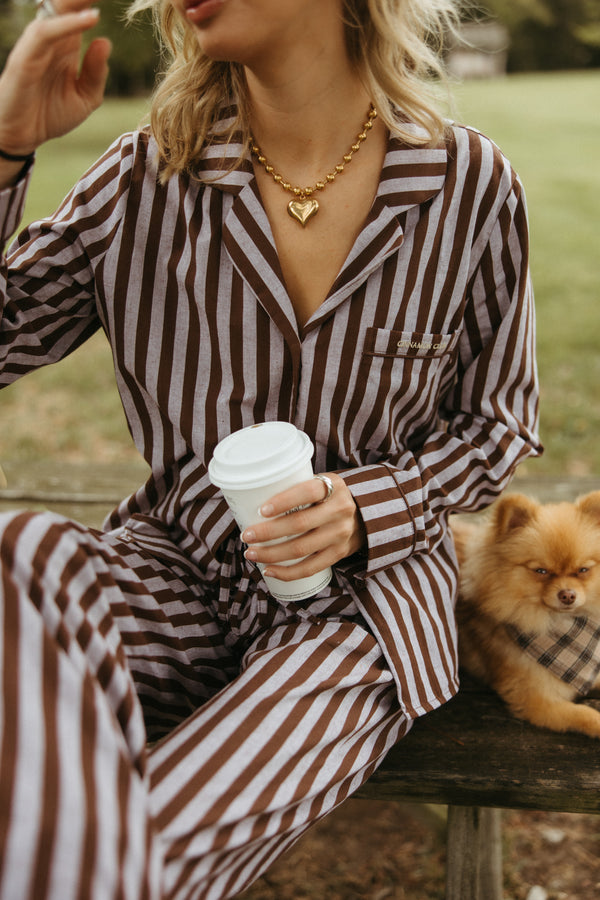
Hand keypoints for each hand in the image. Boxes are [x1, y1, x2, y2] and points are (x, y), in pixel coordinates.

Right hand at [0, 0, 110, 158]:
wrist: (22, 137)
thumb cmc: (49, 115)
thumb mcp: (84, 98)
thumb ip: (96, 73)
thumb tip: (105, 41)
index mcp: (67, 44)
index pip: (82, 9)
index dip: (94, 0)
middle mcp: (52, 39)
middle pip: (68, 3)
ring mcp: (37, 46)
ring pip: (56, 9)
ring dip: (79, 0)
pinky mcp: (25, 58)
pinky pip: (44, 33)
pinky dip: (67, 24)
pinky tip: (90, 18)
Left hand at [241, 473, 366, 581]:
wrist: (363, 516)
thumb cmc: (328, 498)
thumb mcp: (321, 483)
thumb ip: (297, 487)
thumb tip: (252, 497)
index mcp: (333, 487)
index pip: (307, 492)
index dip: (283, 501)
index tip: (261, 510)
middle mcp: (340, 510)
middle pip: (300, 524)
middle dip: (268, 532)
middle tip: (246, 535)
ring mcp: (341, 534)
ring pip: (301, 549)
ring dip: (272, 554)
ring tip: (251, 553)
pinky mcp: (339, 553)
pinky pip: (310, 568)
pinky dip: (287, 572)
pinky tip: (269, 570)